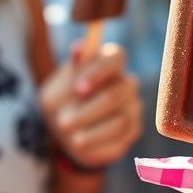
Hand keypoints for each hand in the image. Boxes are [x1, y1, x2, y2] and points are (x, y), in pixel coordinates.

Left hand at [40, 42, 142, 170]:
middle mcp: (128, 83)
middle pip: (116, 95)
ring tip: (70, 137)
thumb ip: (71, 71)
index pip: (117, 56)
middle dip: (87, 112)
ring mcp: (134, 107)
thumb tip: (78, 48)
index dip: (99, 72)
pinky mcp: (134, 131)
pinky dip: (96, 144)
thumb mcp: (58, 87)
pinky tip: (81, 144)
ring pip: (120, 121)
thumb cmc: (63, 102)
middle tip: (62, 123)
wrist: (66, 132)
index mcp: (110, 63)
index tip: (78, 90)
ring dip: (91, 132)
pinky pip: (120, 140)